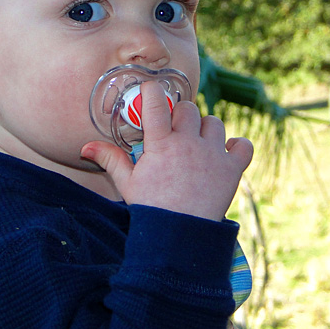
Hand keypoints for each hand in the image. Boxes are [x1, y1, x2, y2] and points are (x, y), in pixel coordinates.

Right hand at [79, 81, 252, 220]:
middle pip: (188, 109)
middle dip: (181, 116)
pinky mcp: (232, 168)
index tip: (151, 94)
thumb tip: (85, 146)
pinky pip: (244, 145)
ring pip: (215, 123)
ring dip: (206, 130)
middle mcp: (189, 144)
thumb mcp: (127, 183)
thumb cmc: (151, 208)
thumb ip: (110, 159)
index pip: (156, 102)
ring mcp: (213, 154)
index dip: (153, 92)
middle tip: (175, 132)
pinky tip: (226, 152)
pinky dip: (238, 146)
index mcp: (161, 144)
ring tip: (198, 145)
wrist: (178, 237)